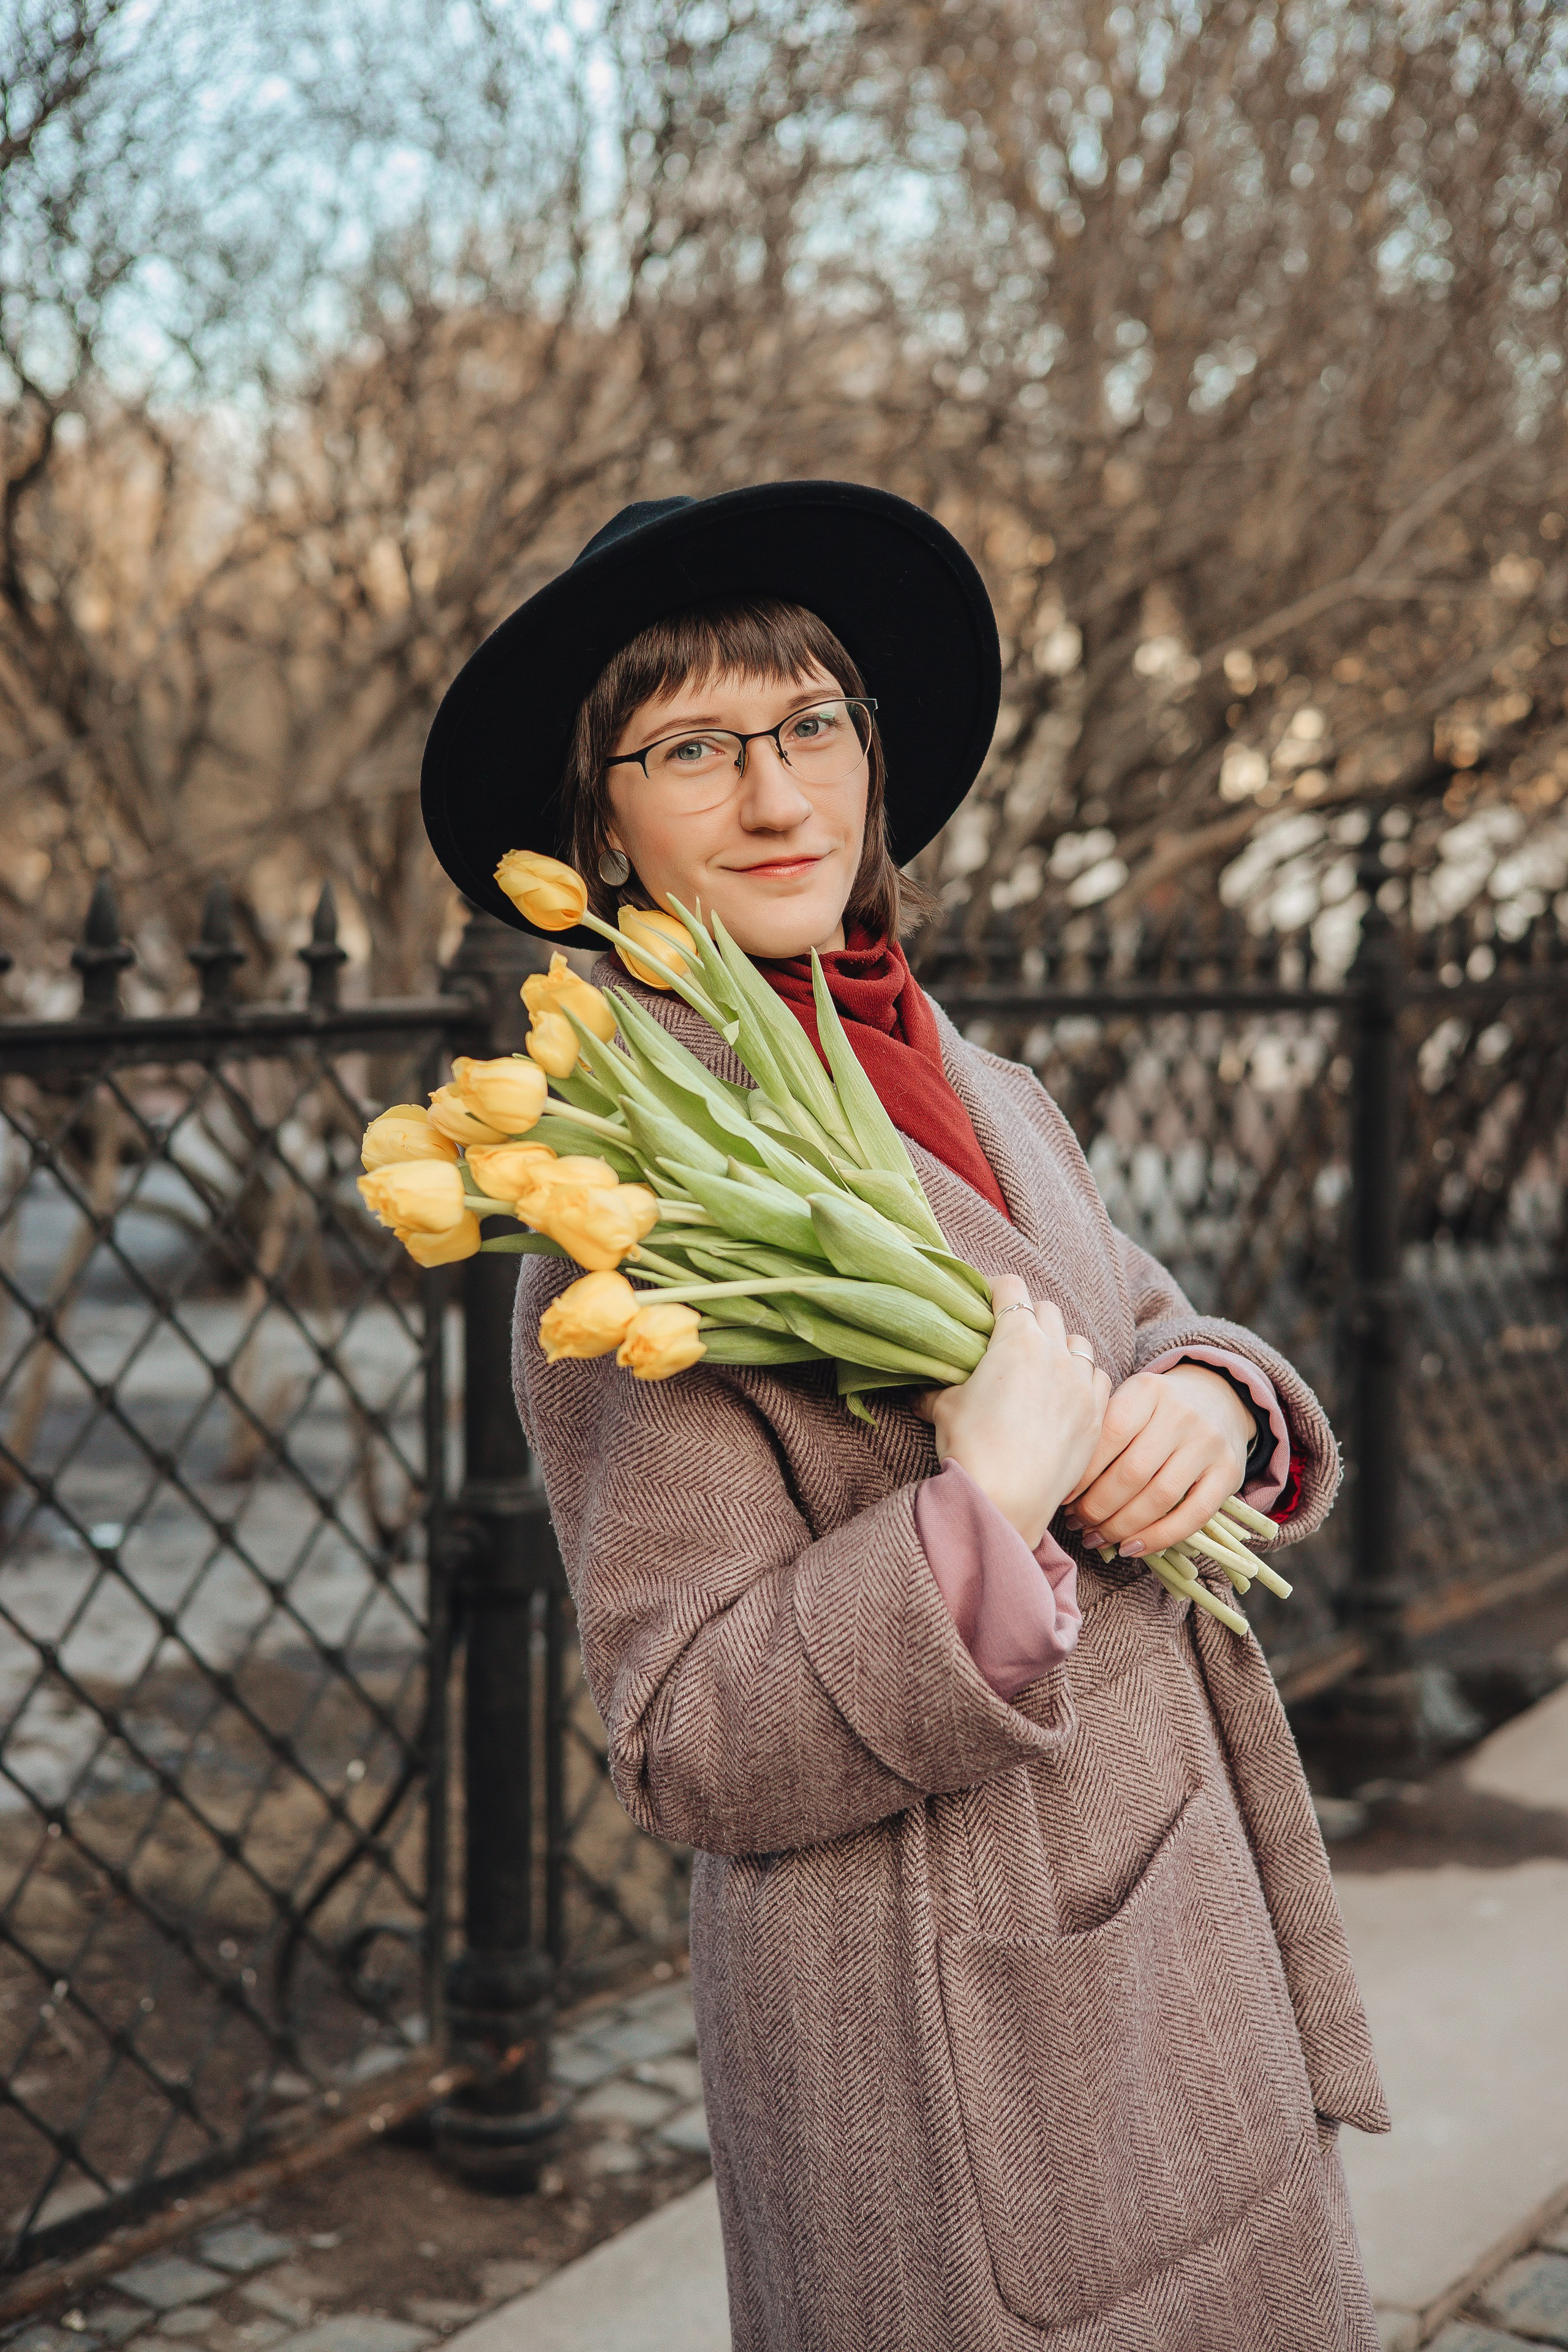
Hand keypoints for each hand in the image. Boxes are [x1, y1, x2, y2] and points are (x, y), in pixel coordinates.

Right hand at [916, 1276, 1110, 1549]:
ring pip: (1078, 1341)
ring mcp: (1081, 1382)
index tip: (984, 1301)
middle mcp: (1055, 1351)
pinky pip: (1098, 1377)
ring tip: (1042, 1364)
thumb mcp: (943, 1407)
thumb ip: (936, 1384)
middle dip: (1027, 1315)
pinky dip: (1083, 1377)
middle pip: (1046, 1310)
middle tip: (1008, 1336)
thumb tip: (918, 1384)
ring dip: (1060, 1344)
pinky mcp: (1096, 1413)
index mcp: (1016, 1339)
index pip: (1010, 1287)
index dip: (994, 1288)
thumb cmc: (972, 1448)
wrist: (1007, 1500)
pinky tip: (1067, 1392)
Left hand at [1063, 1363, 1252, 1557]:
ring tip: (1097, 1538)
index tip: (1063, 1495)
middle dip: (1097, 1506)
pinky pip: (1194, 1515)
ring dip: (1122, 1526)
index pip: (1110, 1433)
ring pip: (1160, 1497)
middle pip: (1132, 1472)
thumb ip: (1102, 1429)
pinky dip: (1159, 1538)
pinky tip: (1131, 1548)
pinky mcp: (1229, 1473)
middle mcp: (1182, 1414)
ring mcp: (1209, 1443)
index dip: (1083, 1472)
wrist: (1217, 1399)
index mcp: (1149, 1390)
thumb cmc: (1155, 1410)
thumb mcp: (1130, 1401)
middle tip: (1077, 1522)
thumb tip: (1064, 1483)